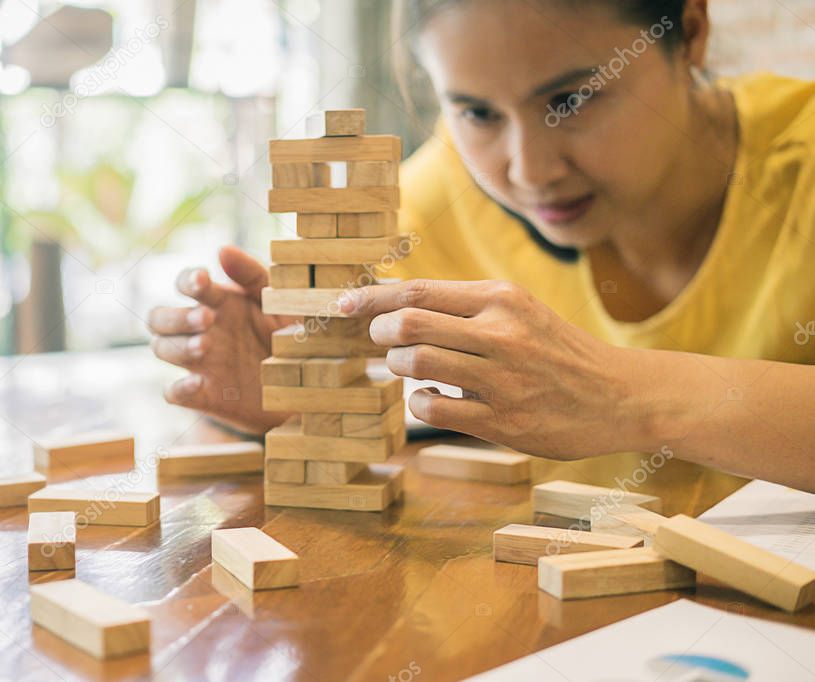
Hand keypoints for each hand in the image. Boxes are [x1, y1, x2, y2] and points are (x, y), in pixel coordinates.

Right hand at [148, 245, 295, 434]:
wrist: (305, 385)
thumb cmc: (288, 334)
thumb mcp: (278, 301)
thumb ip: (252, 274)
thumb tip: (222, 249)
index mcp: (219, 302)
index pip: (186, 284)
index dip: (187, 280)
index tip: (203, 280)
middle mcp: (202, 330)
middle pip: (159, 318)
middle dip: (176, 316)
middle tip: (206, 319)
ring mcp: (200, 363)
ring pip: (162, 349)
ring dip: (178, 345)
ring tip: (204, 346)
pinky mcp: (203, 395)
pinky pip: (173, 393)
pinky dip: (179, 387)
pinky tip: (198, 382)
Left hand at [338, 279, 647, 457]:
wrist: (619, 395)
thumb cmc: (557, 351)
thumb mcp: (519, 311)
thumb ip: (465, 307)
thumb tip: (396, 303)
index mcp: (501, 299)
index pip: (419, 291)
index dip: (372, 298)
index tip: (344, 303)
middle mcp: (500, 333)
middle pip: (408, 324)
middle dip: (380, 334)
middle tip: (380, 341)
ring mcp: (501, 379)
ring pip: (415, 365)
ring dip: (397, 368)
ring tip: (408, 370)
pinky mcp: (502, 421)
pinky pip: (432, 409)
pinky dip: (418, 403)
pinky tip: (430, 399)